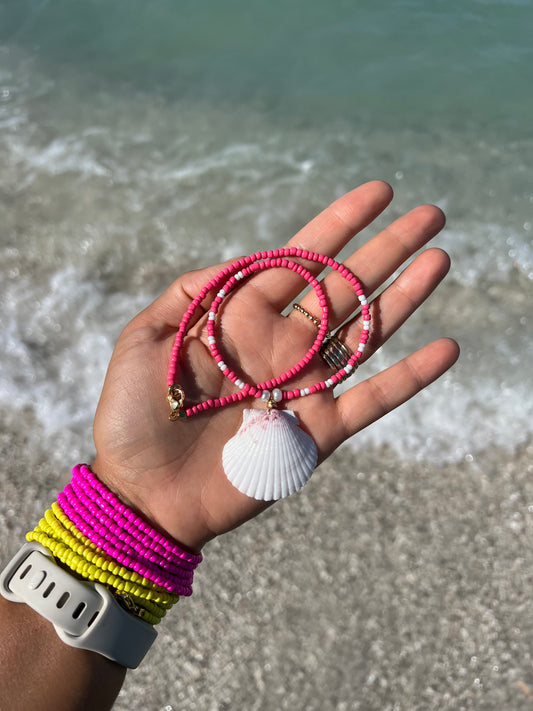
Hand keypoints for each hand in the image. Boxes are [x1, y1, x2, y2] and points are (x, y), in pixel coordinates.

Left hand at [92, 181, 458, 550]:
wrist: (142, 493)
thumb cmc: (134, 415)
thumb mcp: (146, 336)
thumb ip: (191, 292)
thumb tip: (241, 261)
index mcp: (243, 318)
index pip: (301, 259)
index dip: (339, 224)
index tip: (379, 192)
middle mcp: (283, 346)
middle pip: (344, 288)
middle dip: (386, 250)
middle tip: (431, 215)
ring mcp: (305, 388)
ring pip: (366, 334)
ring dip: (405, 297)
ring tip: (440, 259)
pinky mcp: (318, 433)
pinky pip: (372, 400)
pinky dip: (410, 378)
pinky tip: (447, 349)